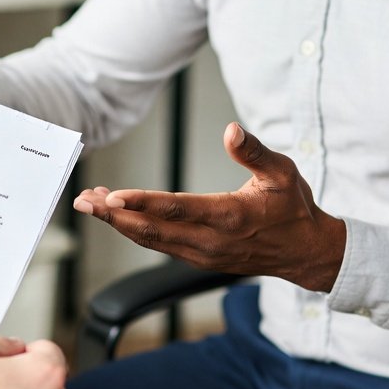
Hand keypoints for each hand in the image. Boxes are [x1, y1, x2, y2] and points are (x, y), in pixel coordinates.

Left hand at [73, 122, 346, 291]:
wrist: (306, 252)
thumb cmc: (294, 208)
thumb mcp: (283, 173)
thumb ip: (254, 152)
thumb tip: (231, 130)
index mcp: (230, 217)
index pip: (177, 209)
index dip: (142, 203)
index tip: (113, 196)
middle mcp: (211, 240)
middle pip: (152, 229)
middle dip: (114, 215)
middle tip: (83, 200)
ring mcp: (202, 254)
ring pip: (151, 239)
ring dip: (118, 223)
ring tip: (90, 204)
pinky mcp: (198, 259)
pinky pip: (159, 245)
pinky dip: (134, 230)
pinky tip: (117, 216)